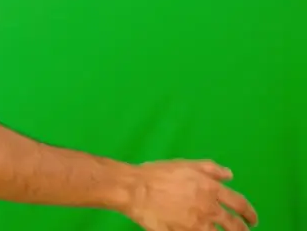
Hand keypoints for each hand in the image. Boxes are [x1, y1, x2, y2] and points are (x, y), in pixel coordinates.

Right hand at [123, 160, 257, 230]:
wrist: (135, 189)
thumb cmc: (157, 173)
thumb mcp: (185, 164)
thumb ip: (210, 169)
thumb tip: (230, 175)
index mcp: (211, 189)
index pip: (239, 204)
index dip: (249, 213)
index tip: (252, 220)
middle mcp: (209, 209)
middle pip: (234, 225)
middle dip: (242, 230)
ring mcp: (197, 224)